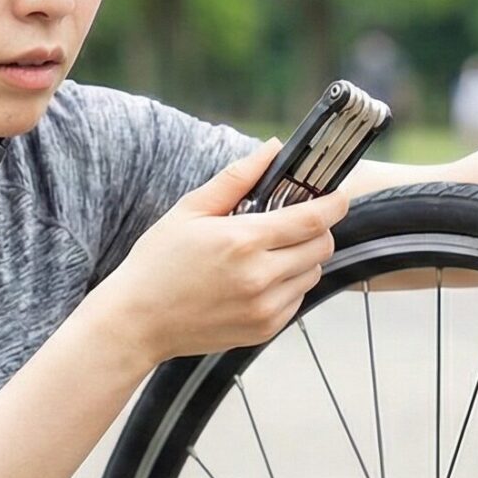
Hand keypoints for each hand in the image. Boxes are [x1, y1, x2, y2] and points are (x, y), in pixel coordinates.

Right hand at [87, 139, 349, 368]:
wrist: (137, 321)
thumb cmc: (158, 262)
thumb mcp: (190, 210)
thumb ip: (237, 177)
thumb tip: (272, 148)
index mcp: (243, 241)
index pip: (312, 219)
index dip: (334, 204)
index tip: (340, 195)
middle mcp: (260, 277)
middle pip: (321, 246)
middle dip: (317, 229)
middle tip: (295, 221)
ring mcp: (265, 308)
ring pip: (313, 273)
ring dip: (303, 257)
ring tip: (270, 251)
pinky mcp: (264, 329)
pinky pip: (297, 299)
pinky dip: (289, 284)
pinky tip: (258, 278)